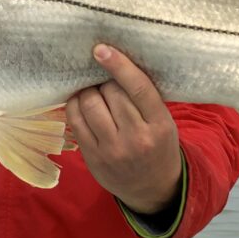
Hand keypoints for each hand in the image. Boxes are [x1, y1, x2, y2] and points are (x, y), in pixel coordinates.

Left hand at [66, 44, 181, 213]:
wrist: (153, 188)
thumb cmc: (158, 146)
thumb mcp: (163, 122)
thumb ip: (144, 98)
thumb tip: (114, 63)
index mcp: (159, 125)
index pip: (137, 87)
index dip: (118, 65)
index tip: (101, 49)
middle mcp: (136, 138)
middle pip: (110, 93)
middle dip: (104, 81)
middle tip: (105, 82)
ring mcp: (112, 150)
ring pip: (90, 104)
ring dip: (88, 91)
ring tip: (93, 91)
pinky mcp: (93, 157)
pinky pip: (75, 121)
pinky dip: (74, 105)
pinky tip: (80, 102)